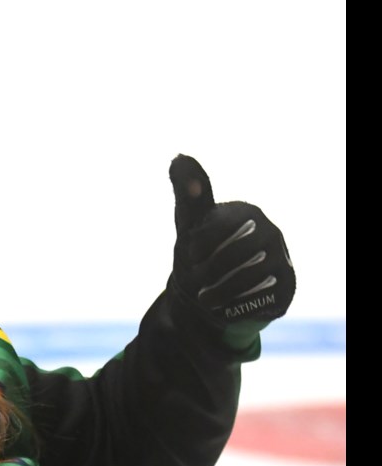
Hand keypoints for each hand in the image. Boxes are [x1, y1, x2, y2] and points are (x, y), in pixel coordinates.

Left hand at [169, 154, 294, 323]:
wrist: (218, 286)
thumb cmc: (202, 247)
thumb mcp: (189, 220)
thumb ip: (187, 191)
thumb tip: (178, 158)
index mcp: (247, 213)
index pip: (221, 225)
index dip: (200, 243)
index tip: (189, 253)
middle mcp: (270, 233)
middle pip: (234, 255)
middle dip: (207, 272)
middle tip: (193, 281)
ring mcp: (281, 260)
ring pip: (247, 280)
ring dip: (219, 293)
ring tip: (204, 299)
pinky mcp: (286, 287)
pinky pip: (261, 300)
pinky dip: (237, 307)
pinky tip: (225, 307)